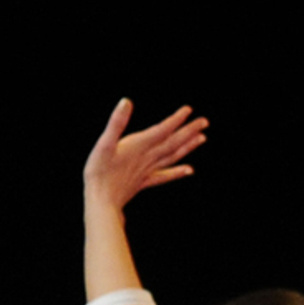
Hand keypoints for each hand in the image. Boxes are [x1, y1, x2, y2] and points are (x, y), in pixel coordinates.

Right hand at [83, 98, 207, 208]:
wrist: (100, 202)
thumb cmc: (99, 174)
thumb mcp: (103, 144)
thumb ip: (116, 123)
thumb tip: (125, 102)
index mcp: (138, 146)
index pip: (162, 130)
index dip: (176, 120)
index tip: (189, 110)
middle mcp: (146, 157)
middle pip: (172, 142)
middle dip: (189, 131)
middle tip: (204, 122)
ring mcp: (146, 171)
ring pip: (172, 157)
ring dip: (187, 147)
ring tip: (202, 139)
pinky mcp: (143, 183)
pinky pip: (164, 176)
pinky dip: (177, 172)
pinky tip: (189, 170)